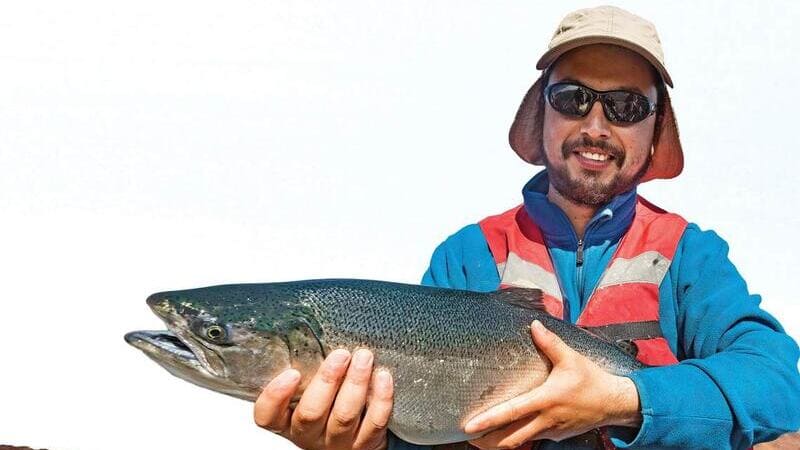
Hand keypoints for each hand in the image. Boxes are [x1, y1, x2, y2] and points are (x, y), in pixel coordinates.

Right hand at [253, 348, 393, 449]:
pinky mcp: (365, 445)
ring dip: (356, 383)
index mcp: (286, 421)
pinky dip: (381, 399)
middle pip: (311, 413)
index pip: (268, 416)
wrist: (351, 442)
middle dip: (327, 381)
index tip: (291, 373)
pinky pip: (374, 423)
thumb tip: (310, 327)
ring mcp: (337, 442)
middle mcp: (308, 435)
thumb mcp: (306, 392)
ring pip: (344, 416)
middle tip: (341, 355)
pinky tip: (383, 377)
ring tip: (364, 356)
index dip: (275, 396)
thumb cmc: (326, 406)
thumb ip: (306, 371)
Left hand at [463, 321, 641, 448]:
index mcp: (546, 400)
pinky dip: (516, 438)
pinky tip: (507, 431)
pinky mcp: (556, 435)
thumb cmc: (591, 380)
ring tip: (480, 439)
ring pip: (520, 442)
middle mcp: (546, 420)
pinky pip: (532, 439)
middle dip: (488, 442)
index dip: (489, 420)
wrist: (615, 403)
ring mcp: (551, 431)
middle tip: (467, 438)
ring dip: (499, 443)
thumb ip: (551, 343)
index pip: (512, 413)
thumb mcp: (572, 359)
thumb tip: (535, 325)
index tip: (469, 426)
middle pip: (510, 439)